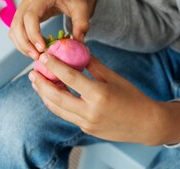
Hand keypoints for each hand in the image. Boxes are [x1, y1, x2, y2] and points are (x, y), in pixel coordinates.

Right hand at [9, 0, 97, 59]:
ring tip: (37, 56)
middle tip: (38, 57)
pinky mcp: (23, 14)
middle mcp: (28, 0)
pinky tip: (34, 50)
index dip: (33, 33)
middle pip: (17, 23)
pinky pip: (16, 30)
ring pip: (14, 28)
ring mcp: (23, 6)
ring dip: (22, 44)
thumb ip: (82, 23)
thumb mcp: (82, 7)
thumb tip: (78, 42)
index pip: (30, 15)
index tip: (43, 48)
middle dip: (25, 43)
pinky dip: (22, 42)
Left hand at [28, 53, 179, 145]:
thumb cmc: (132, 97)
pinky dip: (56, 103)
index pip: (70, 78)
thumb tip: (77, 50)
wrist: (146, 124)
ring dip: (44, 95)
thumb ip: (92, 65)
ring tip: (37, 82)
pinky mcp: (86, 129)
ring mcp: (87, 123)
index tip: (43, 57)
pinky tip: (51, 94)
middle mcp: (90, 111)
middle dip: (41, 83)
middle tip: (33, 72)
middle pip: (57, 96)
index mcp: (99, 94)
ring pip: (57, 108)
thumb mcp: (113, 77)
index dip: (54, 66)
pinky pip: (66, 115)